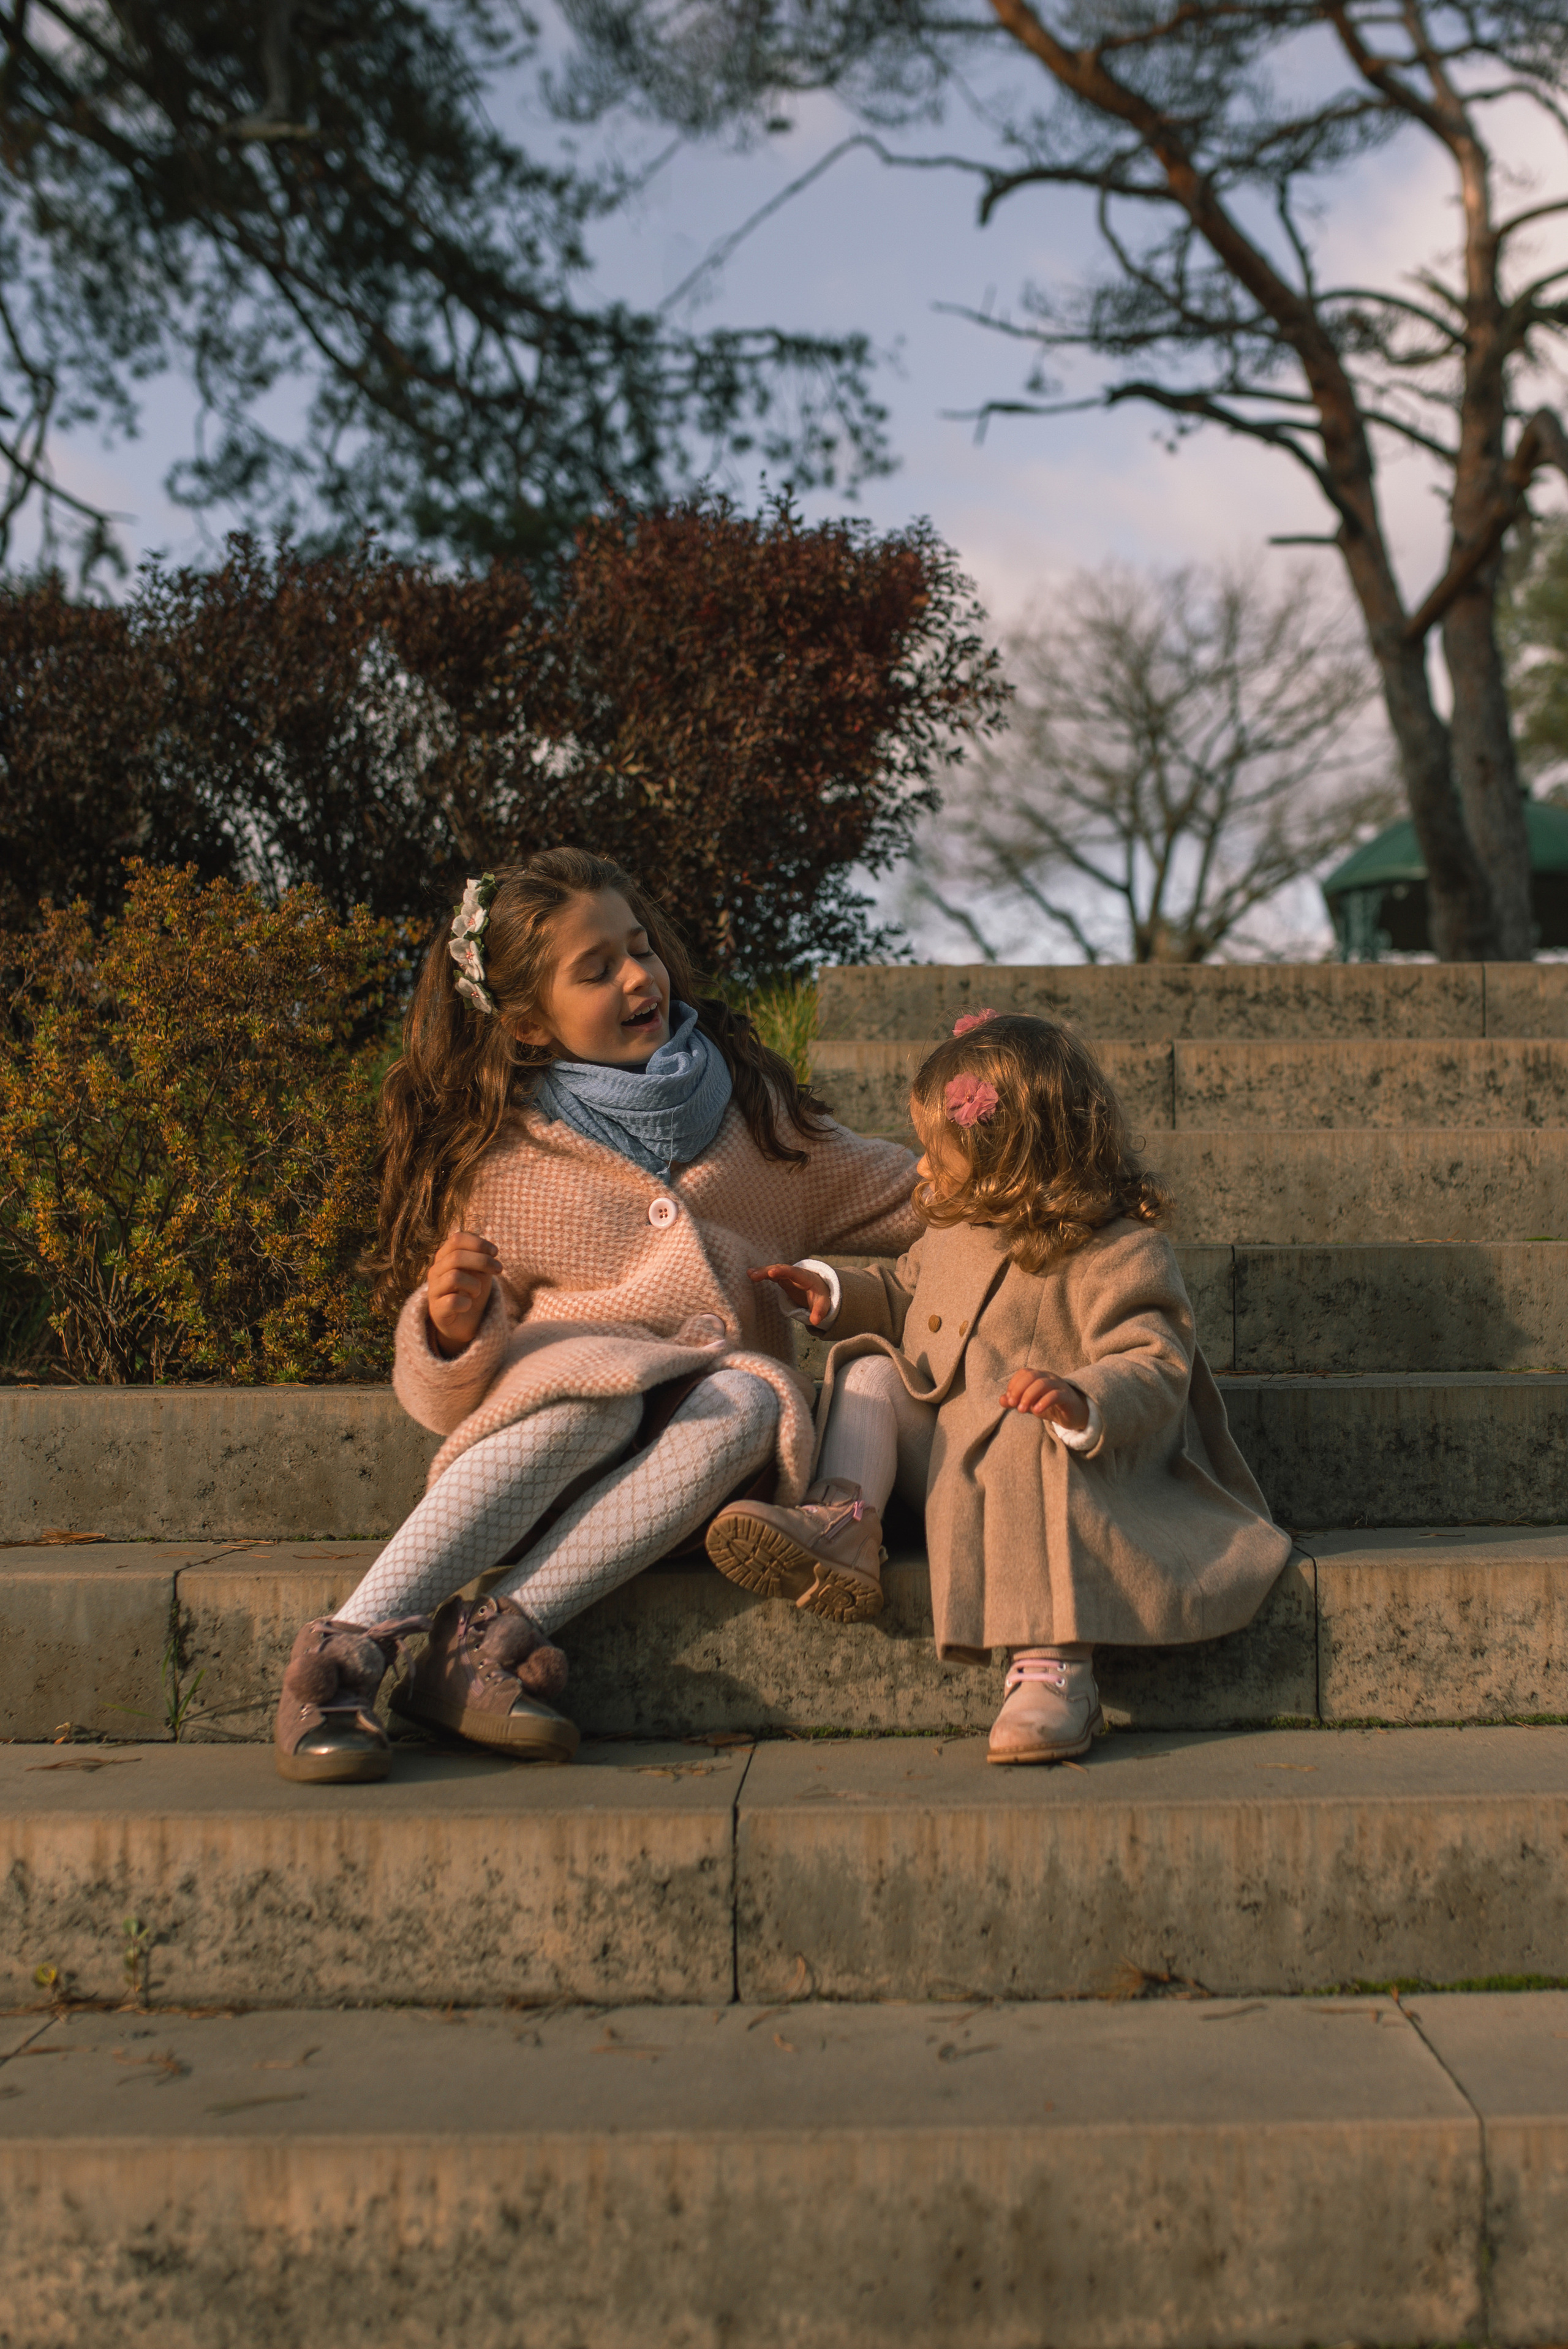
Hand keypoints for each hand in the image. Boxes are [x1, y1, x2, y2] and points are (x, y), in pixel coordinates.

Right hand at [427, 1230, 499, 1356]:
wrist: (464, 1322)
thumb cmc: (472, 1291)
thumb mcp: (480, 1272)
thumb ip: (482, 1259)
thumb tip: (490, 1253)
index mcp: (445, 1257)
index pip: (457, 1239)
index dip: (478, 1243)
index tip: (495, 1252)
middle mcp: (435, 1271)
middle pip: (456, 1257)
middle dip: (483, 1261)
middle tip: (499, 1269)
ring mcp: (434, 1290)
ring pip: (454, 1277)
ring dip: (474, 1284)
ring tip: (477, 1292)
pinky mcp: (437, 1310)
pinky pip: (452, 1301)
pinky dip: (466, 1303)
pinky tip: (468, 1305)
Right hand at [750, 1262, 833, 1326]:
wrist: (820, 1289)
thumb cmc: (820, 1296)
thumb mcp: (823, 1304)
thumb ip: (819, 1312)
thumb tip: (815, 1321)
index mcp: (805, 1278)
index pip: (794, 1273)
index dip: (783, 1271)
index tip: (772, 1272)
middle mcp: (795, 1273)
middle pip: (781, 1269)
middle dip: (768, 1271)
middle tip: (755, 1275)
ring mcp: (788, 1275)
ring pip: (774, 1270)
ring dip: (762, 1271)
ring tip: (750, 1274)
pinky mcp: (782, 1278)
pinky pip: (771, 1274)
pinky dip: (762, 1274)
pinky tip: (751, 1275)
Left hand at [1001, 1366, 1089, 1430]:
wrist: (1074, 1414)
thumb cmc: (1050, 1406)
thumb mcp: (1030, 1404)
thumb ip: (1016, 1401)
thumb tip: (1001, 1400)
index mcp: (1039, 1377)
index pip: (1024, 1373)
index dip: (1013, 1384)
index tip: (1009, 1399)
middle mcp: (1049, 1378)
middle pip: (1031, 1376)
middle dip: (1018, 1389)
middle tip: (1013, 1405)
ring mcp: (1059, 1386)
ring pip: (1042, 1384)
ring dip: (1028, 1396)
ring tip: (1021, 1410)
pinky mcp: (1067, 1397)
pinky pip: (1055, 1395)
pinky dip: (1043, 1402)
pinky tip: (1036, 1411)